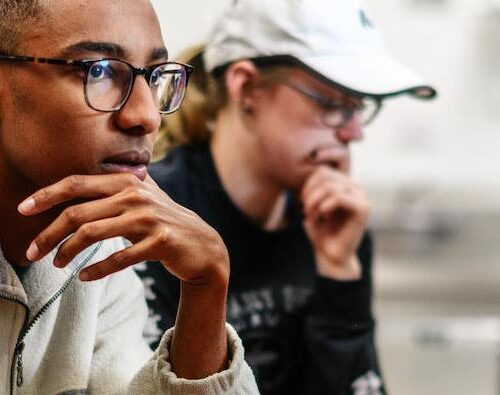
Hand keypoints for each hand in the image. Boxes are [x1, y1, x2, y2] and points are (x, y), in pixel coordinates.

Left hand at [17, 173, 228, 284]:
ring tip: (56, 264)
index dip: (46, 195)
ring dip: (67, 251)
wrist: (201, 245)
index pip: (77, 183)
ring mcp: (149, 218)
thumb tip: (76, 185)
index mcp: (127, 181)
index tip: (23, 209)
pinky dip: (97, 269)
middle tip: (32, 252)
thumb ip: (115, 188)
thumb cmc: (165, 221)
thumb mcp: (143, 197)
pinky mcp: (159, 242)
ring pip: (93, 233)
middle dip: (48, 233)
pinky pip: (119, 258)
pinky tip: (84, 276)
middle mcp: (136, 196)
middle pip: (78, 212)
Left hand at [301, 166, 368, 280]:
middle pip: (325, 175)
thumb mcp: (312, 206)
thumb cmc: (321, 232)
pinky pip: (339, 197)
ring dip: (314, 202)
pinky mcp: (363, 209)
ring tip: (311, 215)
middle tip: (305, 210)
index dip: (307, 185)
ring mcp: (361, 197)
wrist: (331, 256)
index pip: (322, 171)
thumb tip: (311, 165)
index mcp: (345, 184)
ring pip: (331, 186)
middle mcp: (355, 187)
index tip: (302, 203)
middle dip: (309, 193)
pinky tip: (322, 216)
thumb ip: (313, 187)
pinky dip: (325, 206)